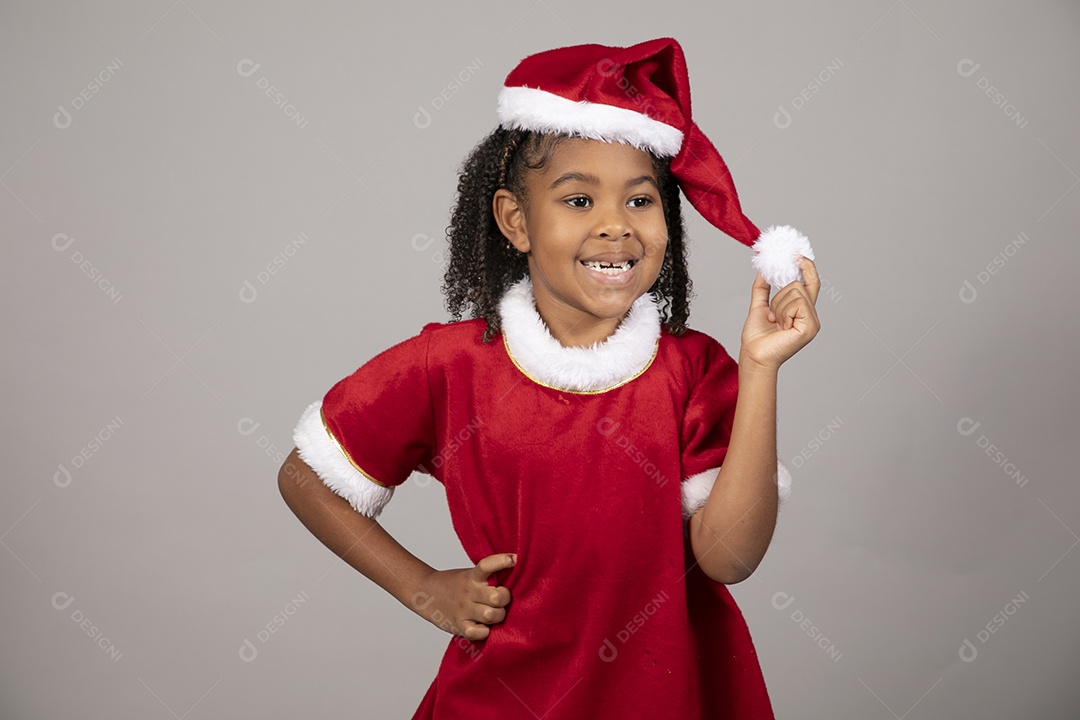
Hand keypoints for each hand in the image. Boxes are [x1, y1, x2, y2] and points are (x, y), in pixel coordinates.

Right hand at [411, 553, 515, 640]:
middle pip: (497, 598)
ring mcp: (463, 609)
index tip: (514, 559)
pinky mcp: (459, 626)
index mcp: (472, 576)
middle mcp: (469, 592)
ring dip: (498, 616)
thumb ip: (488, 578)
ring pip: (491, 616)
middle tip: (502, 599)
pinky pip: (477, 633)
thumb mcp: (470, 575)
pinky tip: (484, 626)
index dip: (501, 561)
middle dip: (505, 599)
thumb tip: (516, 576)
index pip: (486, 565)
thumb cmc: (455, 585)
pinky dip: (484, 632)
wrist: (425, 593)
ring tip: (494, 613)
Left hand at [740, 256, 820, 370]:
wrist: (753, 354)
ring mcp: (813, 322)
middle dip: (778, 297)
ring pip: (796, 291)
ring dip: (778, 307)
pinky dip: (783, 312)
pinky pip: (797, 303)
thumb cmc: (757, 337)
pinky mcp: (810, 327)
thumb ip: (762, 288)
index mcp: (802, 310)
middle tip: (771, 316)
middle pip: (798, 284)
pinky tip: (781, 327)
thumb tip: (763, 269)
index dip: (806, 267)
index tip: (796, 255)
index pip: (811, 282)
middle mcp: (810, 315)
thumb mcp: (759, 306)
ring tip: (775, 323)